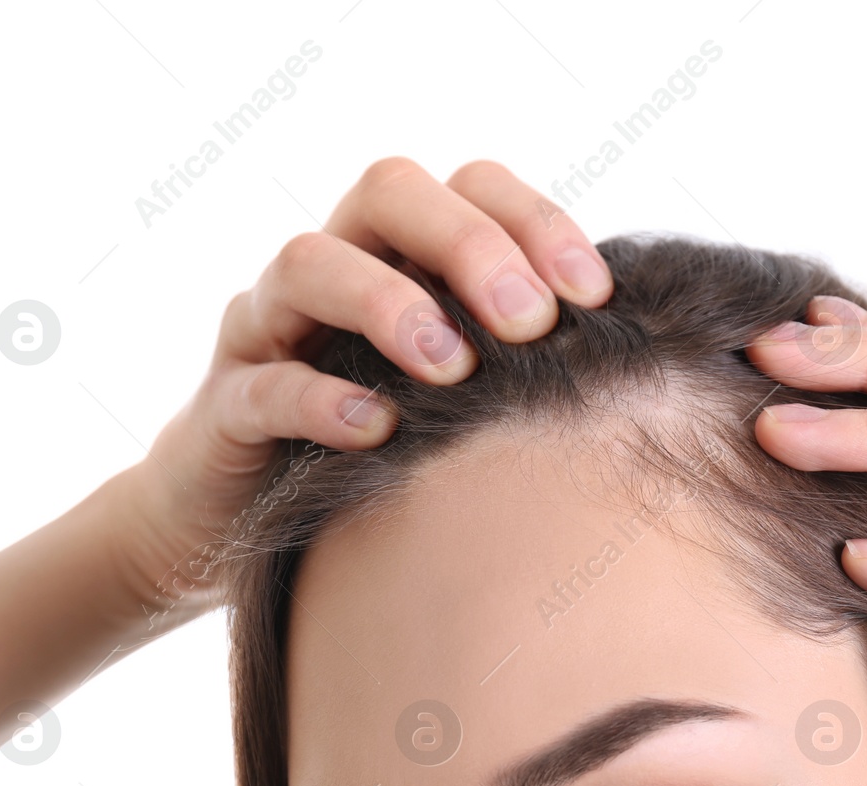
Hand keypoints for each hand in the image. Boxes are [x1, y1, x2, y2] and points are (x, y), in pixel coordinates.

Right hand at [114, 158, 611, 625]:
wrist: (246, 519)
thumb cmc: (384, 444)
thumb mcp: (462, 393)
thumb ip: (525, 360)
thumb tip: (642, 365)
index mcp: (402, 251)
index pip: (471, 186)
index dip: (535, 221)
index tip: (595, 295)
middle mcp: (335, 268)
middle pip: (388, 191)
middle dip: (466, 243)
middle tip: (528, 320)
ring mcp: (270, 329)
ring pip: (308, 263)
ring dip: (390, 304)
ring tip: (451, 368)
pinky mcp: (225, 406)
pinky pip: (260, 384)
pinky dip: (315, 399)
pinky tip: (373, 427)